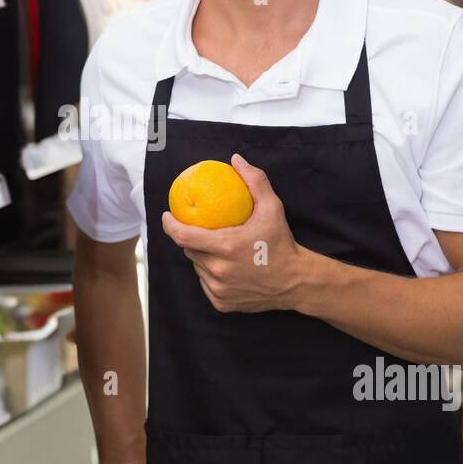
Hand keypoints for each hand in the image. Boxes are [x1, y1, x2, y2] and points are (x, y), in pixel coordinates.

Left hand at [161, 153, 303, 312]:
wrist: (296, 282)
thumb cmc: (282, 243)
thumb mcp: (272, 208)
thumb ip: (254, 181)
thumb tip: (236, 160)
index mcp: (226, 247)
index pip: (183, 236)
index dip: (170, 225)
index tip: (167, 216)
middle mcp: (219, 270)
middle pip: (190, 250)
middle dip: (191, 239)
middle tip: (203, 231)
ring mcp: (219, 289)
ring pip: (197, 268)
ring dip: (202, 257)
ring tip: (219, 249)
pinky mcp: (221, 303)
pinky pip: (206, 284)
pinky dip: (210, 275)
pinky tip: (225, 268)